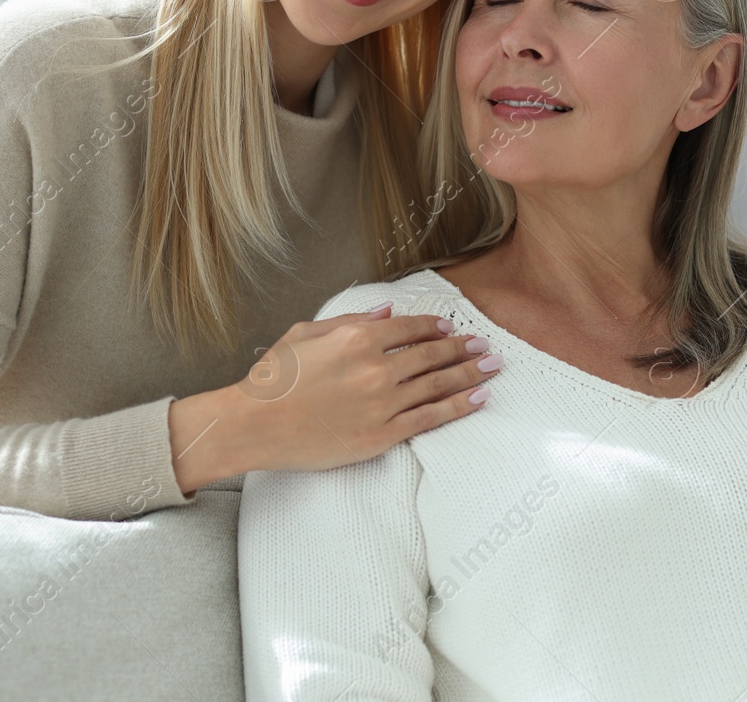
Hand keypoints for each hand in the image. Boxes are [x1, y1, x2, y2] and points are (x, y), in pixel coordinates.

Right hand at [168, 305, 501, 490]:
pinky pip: (429, 419)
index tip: (452, 327)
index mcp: (357, 338)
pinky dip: (458, 407)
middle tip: (485, 346)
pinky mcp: (381, 435)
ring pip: (438, 385)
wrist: (253, 425)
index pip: (410, 328)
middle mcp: (376, 368)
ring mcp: (382, 403)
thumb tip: (388, 312)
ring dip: (470, 374)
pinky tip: (478, 399)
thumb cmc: (272, 380)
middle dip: (464, 348)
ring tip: (493, 368)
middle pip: (432, 356)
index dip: (435, 327)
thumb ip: (350, 320)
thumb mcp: (305, 334)